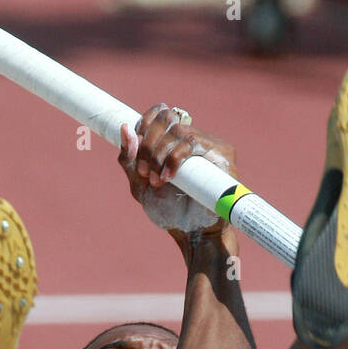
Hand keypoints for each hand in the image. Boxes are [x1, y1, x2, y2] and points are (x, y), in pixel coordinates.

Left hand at [118, 103, 235, 237]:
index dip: (144, 122)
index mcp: (174, 141)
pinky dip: (175, 158)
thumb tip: (125, 128)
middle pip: (167, 118)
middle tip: (144, 172)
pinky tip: (167, 177)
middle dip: (148, 144)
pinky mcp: (222, 154)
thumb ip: (129, 160)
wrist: (191, 234)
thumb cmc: (169, 211)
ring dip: (159, 154)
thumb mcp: (140, 185)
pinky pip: (193, 143)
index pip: (160, 114)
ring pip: (179, 131)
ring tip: (156, 180)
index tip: (134, 145)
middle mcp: (194, 138)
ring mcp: (209, 145)